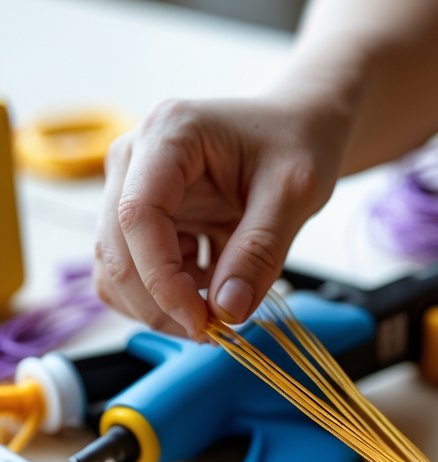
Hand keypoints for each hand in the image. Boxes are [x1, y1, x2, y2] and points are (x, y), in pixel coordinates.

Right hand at [94, 94, 350, 337]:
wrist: (295, 128)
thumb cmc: (297, 143)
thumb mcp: (296, 192)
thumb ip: (261, 251)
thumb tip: (228, 311)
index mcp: (168, 134)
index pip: (137, 216)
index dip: (161, 279)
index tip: (203, 320)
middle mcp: (134, 158)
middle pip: (116, 250)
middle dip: (160, 304)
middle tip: (215, 332)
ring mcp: (129, 188)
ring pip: (116, 269)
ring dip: (159, 306)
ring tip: (217, 310)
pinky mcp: (140, 217)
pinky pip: (134, 272)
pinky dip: (166, 296)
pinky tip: (211, 289)